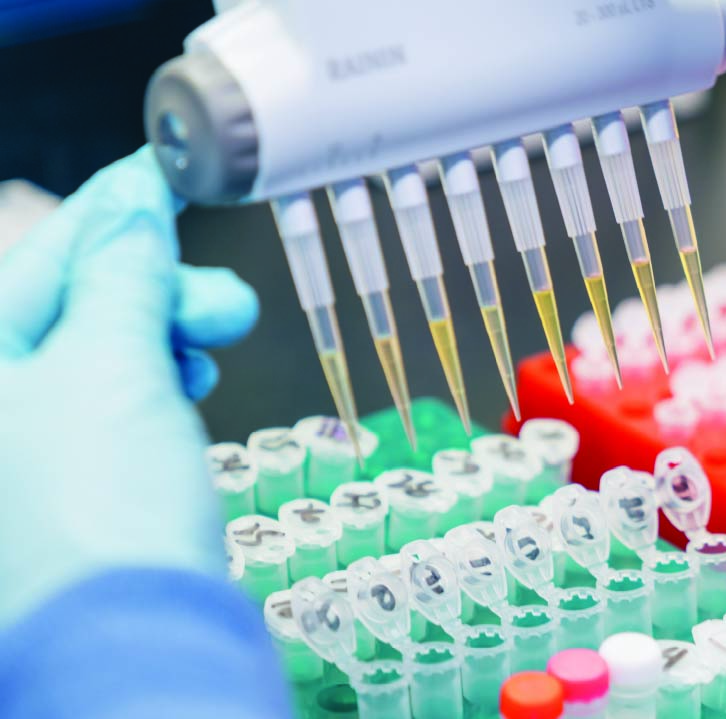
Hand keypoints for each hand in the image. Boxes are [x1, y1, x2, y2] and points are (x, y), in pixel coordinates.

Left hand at [0, 147, 257, 624]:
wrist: (139, 637)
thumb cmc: (102, 502)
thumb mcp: (111, 363)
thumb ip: (123, 277)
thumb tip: (133, 210)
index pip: (43, 261)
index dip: (110, 211)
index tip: (162, 172)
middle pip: (74, 309)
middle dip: (154, 286)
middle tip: (222, 294)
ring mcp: (34, 451)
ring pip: (105, 355)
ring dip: (168, 332)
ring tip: (222, 335)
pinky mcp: (81, 484)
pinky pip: (119, 402)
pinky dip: (161, 381)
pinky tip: (194, 381)